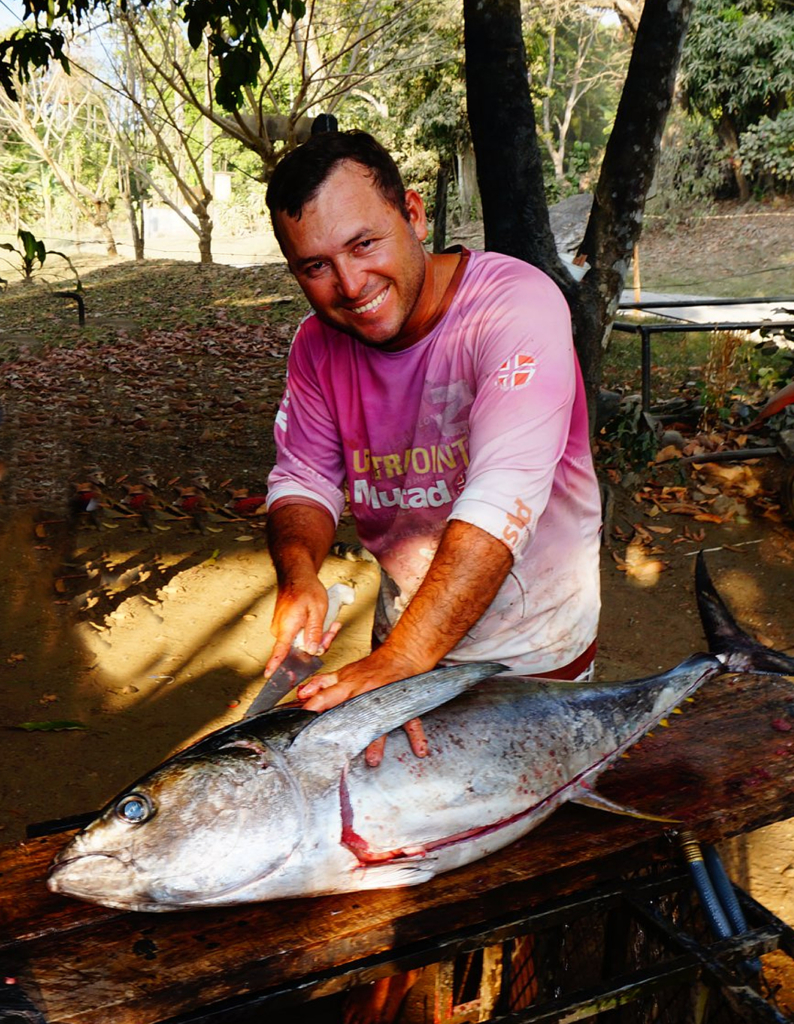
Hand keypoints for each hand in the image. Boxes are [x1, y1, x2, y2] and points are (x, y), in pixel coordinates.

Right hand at [264, 574, 331, 678]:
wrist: (297, 575)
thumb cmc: (306, 589)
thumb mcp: (317, 610)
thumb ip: (314, 632)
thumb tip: (312, 650)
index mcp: (287, 627)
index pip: (280, 650)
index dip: (275, 664)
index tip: (270, 675)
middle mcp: (281, 629)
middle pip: (300, 649)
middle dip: (319, 643)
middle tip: (333, 628)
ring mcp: (282, 628)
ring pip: (302, 642)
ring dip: (317, 636)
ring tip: (330, 623)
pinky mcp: (286, 626)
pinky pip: (300, 635)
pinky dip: (312, 631)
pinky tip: (322, 622)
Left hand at [298, 649, 428, 766]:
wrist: (401, 656)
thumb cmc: (372, 668)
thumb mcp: (343, 673)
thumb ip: (322, 684)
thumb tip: (301, 694)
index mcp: (348, 686)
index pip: (326, 697)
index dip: (313, 708)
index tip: (302, 722)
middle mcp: (365, 694)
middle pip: (351, 713)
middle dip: (342, 730)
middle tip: (334, 750)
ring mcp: (385, 701)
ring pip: (380, 721)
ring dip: (377, 741)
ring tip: (373, 759)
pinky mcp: (403, 707)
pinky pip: (411, 722)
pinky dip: (416, 735)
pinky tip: (419, 749)